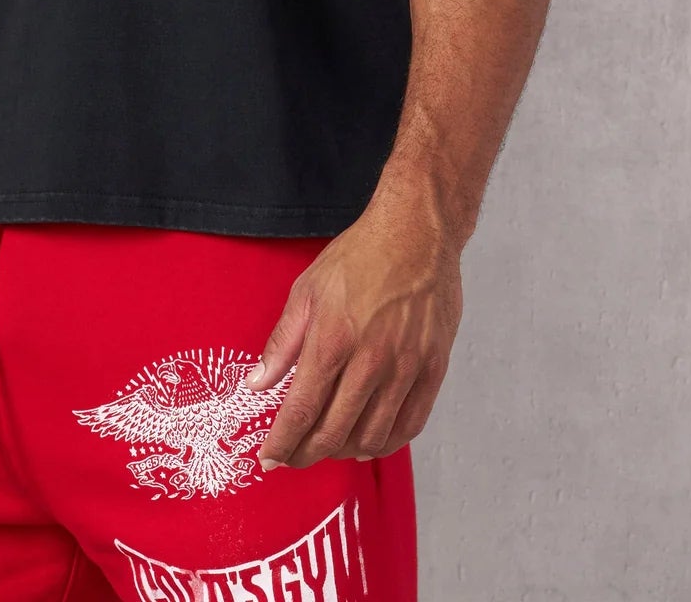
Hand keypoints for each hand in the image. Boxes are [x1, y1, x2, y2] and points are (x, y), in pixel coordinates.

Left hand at [248, 191, 462, 467]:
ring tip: (329, 446)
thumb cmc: (360, 256)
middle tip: (293, 456)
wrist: (416, 232)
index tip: (269, 458)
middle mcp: (370, 361)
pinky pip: (410, 424)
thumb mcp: (307, 290)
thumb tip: (256, 384)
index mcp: (332, 339)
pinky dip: (388, 442)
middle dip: (307, 454)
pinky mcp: (433, 368)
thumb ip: (282, 343)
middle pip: (335, 433)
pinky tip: (371, 440)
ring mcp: (406, 368)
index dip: (283, 442)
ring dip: (345, 451)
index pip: (302, 411)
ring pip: (373, 437)